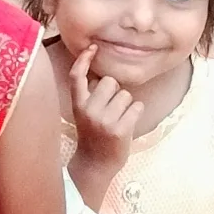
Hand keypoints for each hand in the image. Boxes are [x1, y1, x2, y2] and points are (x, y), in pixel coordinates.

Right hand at [69, 45, 143, 174]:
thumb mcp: (82, 114)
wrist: (95, 165)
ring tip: (118, 119)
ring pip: (125, 95)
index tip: (92, 48)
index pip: (76, 76)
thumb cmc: (92, 135)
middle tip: (110, 110)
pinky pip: (137, 107)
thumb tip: (102, 75)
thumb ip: (89, 95)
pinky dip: (136, 113)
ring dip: (126, 104)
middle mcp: (89, 111)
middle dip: (115, 92)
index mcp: (77, 105)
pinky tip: (127, 124)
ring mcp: (104, 121)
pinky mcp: (120, 130)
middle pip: (110, 82)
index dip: (83, 60)